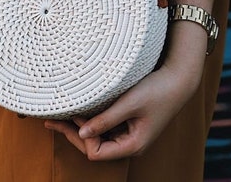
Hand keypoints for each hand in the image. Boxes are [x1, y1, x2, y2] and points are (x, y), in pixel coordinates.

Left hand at [44, 21, 207, 160]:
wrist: (180, 78)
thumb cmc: (158, 90)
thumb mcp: (129, 103)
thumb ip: (105, 119)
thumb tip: (81, 134)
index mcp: (132, 145)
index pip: (96, 152)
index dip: (81, 136)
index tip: (73, 115)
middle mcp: (130, 144)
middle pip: (94, 148)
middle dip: (73, 134)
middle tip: (51, 120)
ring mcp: (130, 135)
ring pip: (98, 138)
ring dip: (80, 128)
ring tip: (60, 115)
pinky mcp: (130, 124)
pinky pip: (105, 129)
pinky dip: (92, 122)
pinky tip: (80, 111)